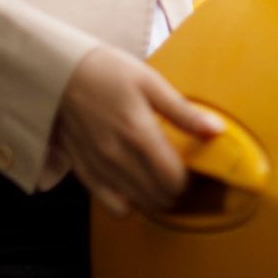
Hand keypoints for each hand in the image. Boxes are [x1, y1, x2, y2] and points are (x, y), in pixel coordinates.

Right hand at [50, 43, 221, 216]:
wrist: (61, 73)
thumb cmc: (109, 72)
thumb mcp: (151, 82)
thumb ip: (183, 112)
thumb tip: (216, 130)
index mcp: (138, 133)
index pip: (173, 179)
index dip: (189, 179)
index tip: (192, 167)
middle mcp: (117, 157)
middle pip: (158, 196)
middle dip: (175, 190)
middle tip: (179, 172)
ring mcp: (99, 168)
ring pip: (137, 204)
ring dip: (154, 198)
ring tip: (159, 179)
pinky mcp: (83, 172)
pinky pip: (110, 205)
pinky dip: (128, 202)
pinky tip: (134, 184)